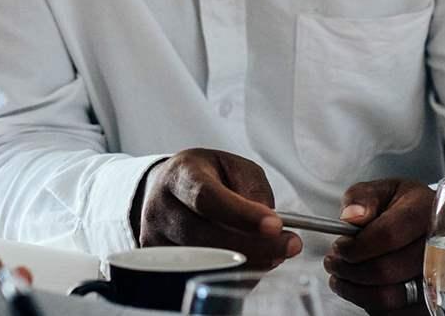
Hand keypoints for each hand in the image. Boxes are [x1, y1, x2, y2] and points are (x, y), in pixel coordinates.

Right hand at [134, 148, 301, 268]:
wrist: (166, 190)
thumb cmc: (205, 177)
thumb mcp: (233, 167)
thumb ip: (253, 189)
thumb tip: (268, 225)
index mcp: (180, 176)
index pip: (207, 198)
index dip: (242, 215)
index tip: (275, 226)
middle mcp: (162, 209)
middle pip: (204, 237)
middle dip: (253, 247)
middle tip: (288, 247)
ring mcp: (156, 240)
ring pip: (203, 263)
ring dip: (246, 264)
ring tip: (274, 256)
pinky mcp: (159, 265)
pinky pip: (198, 278)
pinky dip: (231, 276)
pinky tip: (251, 267)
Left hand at [324, 179, 436, 315]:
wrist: (430, 224)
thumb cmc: (404, 207)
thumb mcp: (383, 190)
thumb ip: (363, 197)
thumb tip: (351, 216)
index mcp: (426, 211)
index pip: (389, 235)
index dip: (357, 246)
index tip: (340, 246)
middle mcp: (439, 246)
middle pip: (386, 270)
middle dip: (350, 269)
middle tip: (334, 262)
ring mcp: (439, 277)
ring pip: (389, 297)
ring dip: (355, 290)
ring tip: (341, 276)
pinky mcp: (431, 302)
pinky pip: (395, 313)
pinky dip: (370, 304)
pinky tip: (361, 289)